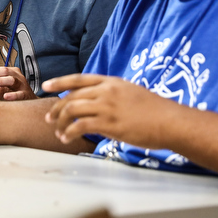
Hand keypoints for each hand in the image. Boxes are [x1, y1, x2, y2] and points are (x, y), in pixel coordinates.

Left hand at [0, 66, 37, 100]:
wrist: (28, 106)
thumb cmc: (11, 96)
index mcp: (9, 73)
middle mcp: (16, 76)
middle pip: (4, 71)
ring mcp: (22, 85)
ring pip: (11, 79)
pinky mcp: (26, 95)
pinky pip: (20, 94)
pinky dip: (13, 95)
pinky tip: (5, 96)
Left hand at [42, 74, 182, 148]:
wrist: (170, 121)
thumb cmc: (154, 110)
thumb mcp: (131, 92)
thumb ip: (112, 94)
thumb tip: (97, 103)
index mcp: (111, 82)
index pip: (79, 79)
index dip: (60, 82)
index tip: (47, 86)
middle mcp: (106, 91)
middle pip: (72, 97)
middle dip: (57, 108)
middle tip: (49, 118)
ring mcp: (107, 107)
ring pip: (72, 110)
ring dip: (61, 122)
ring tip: (57, 131)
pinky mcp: (109, 124)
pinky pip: (80, 126)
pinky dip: (69, 132)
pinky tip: (66, 138)